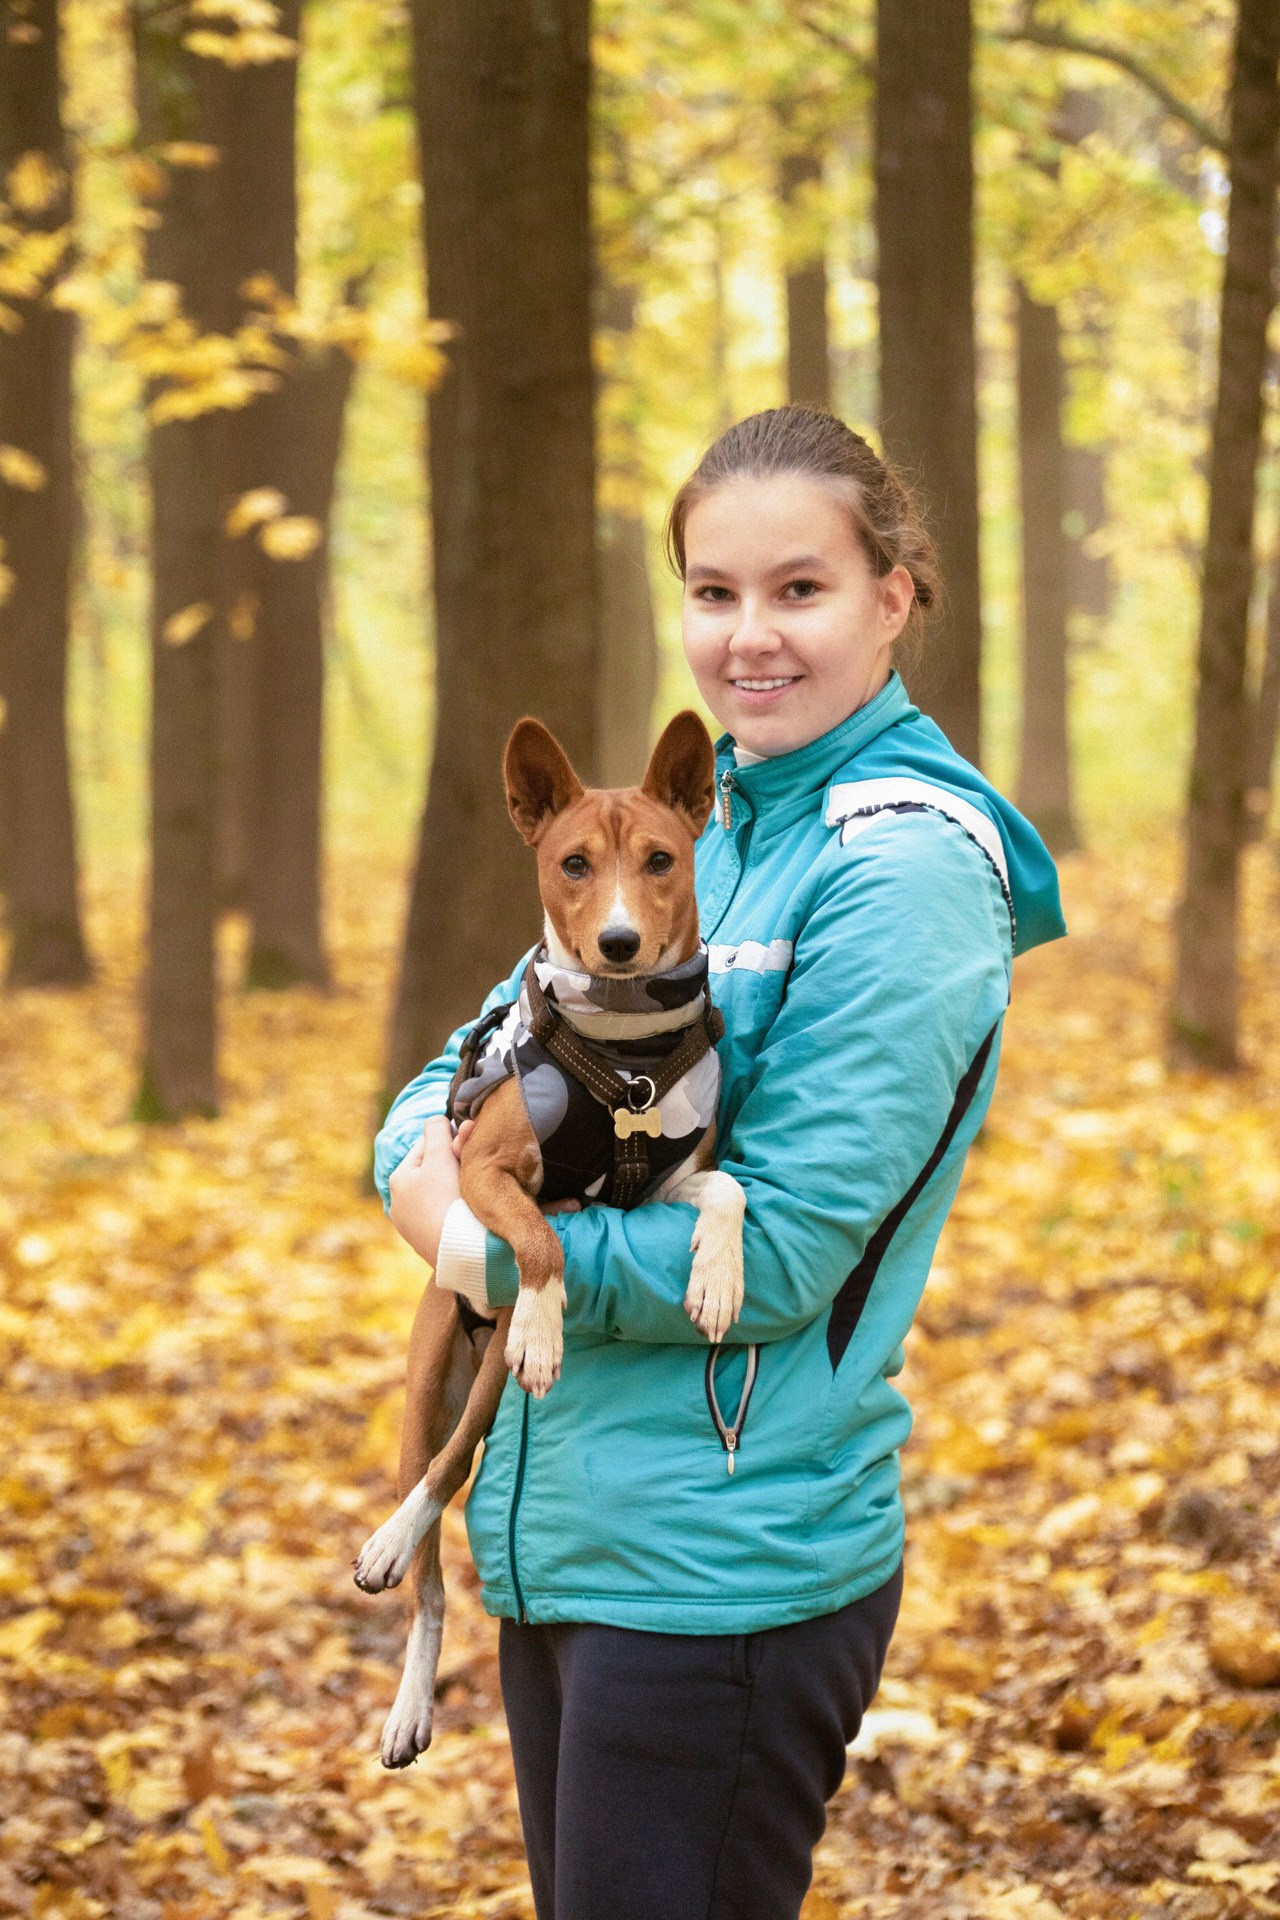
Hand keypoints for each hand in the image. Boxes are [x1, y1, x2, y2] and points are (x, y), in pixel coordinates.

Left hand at [388, 1116, 461, 1267]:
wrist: (459, 1251)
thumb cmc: (447, 1198)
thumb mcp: (441, 1156)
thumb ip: (438, 1132)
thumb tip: (436, 1118)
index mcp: (398, 1179)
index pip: (425, 1145)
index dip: (448, 1141)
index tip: (468, 1144)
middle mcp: (398, 1204)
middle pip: (431, 1171)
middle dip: (452, 1165)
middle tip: (473, 1166)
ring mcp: (412, 1227)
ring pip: (437, 1194)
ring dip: (454, 1187)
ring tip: (472, 1190)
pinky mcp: (428, 1244)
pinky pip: (443, 1217)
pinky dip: (454, 1211)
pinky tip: (468, 1213)